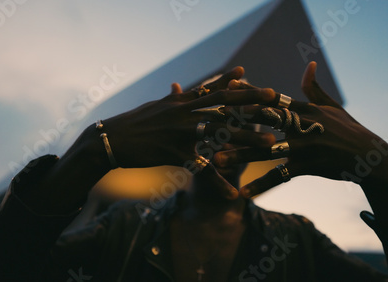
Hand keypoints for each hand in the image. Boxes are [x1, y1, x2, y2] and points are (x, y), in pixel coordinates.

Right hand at [90, 67, 276, 198]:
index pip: (212, 89)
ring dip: (248, 139)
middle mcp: (185, 112)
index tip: (254, 79)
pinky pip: (201, 169)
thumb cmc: (136, 122)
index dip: (234, 83)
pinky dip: (217, 183)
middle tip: (276, 103)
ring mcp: (181, 132)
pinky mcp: (174, 153)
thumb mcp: (158, 105)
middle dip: (252, 103)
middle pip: (224, 106)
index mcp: (181, 100)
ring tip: (271, 144)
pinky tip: (233, 194)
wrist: (111, 138)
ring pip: (221, 134)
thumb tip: (180, 85)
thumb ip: (175, 97)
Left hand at [213, 62, 387, 197]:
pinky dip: (261, 184)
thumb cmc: (349, 129)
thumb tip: (308, 64)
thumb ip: (314, 88)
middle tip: (211, 122)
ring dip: (239, 155)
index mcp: (305, 109)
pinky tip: (242, 193)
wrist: (370, 157)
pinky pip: (279, 176)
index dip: (251, 91)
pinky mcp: (307, 166)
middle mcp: (301, 125)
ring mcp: (304, 146)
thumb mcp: (332, 106)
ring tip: (216, 159)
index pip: (272, 98)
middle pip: (263, 121)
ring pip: (265, 150)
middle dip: (237, 120)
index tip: (228, 86)